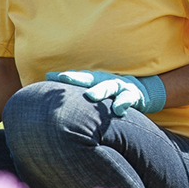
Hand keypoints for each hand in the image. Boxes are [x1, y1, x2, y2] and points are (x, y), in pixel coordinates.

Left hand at [47, 70, 166, 116]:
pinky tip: (118, 110)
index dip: (63, 77)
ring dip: (99, 91)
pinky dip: (123, 103)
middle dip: (75, 78)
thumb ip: (74, 88)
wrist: (140, 92)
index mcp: (93, 80)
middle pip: (88, 79)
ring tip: (90, 95)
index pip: (76, 77)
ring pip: (108, 87)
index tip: (50, 77)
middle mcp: (104, 81)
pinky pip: (127, 99)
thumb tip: (48, 79)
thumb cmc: (109, 93)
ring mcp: (118, 87)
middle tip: (63, 78)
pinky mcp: (132, 96)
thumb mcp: (93, 88)